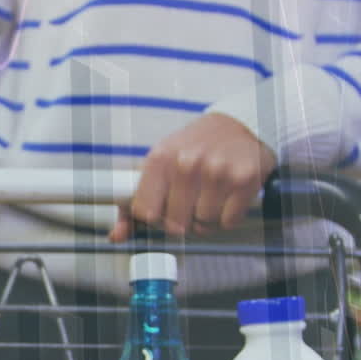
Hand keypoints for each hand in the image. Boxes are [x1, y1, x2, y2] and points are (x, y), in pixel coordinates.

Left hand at [109, 113, 277, 240]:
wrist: (242, 124)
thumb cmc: (198, 145)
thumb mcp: (162, 162)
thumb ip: (137, 201)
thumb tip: (117, 235)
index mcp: (160, 158)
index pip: (144, 212)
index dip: (153, 218)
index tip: (161, 209)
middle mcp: (186, 164)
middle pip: (174, 225)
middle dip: (183, 220)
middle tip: (191, 200)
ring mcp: (216, 172)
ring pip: (203, 225)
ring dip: (206, 218)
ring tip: (210, 195)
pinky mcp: (243, 181)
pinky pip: (227, 222)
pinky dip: (228, 216)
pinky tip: (227, 196)